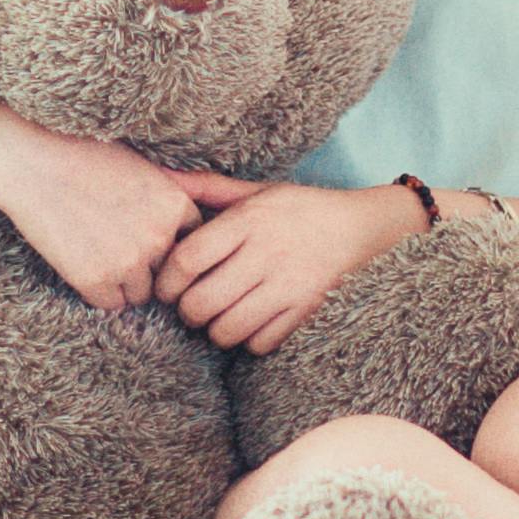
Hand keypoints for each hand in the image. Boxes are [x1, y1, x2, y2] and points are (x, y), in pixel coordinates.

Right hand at [0, 110, 201, 311]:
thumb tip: (208, 208)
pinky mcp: (95, 279)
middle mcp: (159, 236)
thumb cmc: (85, 157)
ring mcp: (128, 261)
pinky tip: (85, 265)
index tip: (152, 240)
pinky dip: (99, 292)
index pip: (194, 245)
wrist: (33, 165)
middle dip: (151, 267)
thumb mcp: (143, 165)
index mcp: (175, 206)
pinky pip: (111, 304)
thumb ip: (174, 193)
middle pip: (169, 274)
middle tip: (122, 249)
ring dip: (125, 283)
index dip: (172, 245)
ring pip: (141, 294)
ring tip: (102, 256)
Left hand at [154, 176, 416, 352]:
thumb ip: (206, 186)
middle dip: (187, 312)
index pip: (188, 259)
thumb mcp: (254, 191)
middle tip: (190, 307)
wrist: (357, 227)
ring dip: (215, 330)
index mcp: (248, 220)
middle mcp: (266, 253)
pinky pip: (260, 343)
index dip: (166, 282)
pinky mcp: (306, 311)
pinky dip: (248, 340)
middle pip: (202, 302)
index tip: (165, 289)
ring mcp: (288, 285)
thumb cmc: (295, 209)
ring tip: (218, 318)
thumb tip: (162, 175)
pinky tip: (250, 323)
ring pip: (227, 329)